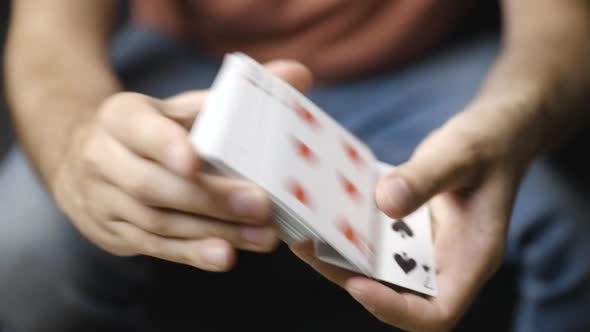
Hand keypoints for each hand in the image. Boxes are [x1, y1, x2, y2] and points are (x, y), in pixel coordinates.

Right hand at [52, 60, 312, 271]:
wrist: (95, 160)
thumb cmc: (155, 130)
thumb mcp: (182, 107)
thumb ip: (236, 96)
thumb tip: (298, 75)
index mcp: (120, 117)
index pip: (139, 128)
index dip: (165, 145)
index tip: (195, 160)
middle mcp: (103, 159)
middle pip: (152, 184)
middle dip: (209, 199)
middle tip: (260, 205)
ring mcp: (104, 200)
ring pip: (156, 222)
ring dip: (211, 231)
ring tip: (261, 236)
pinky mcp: (114, 233)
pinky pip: (154, 247)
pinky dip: (192, 253)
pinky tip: (226, 255)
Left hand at [292, 105, 534, 330]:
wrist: (495, 132)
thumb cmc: (489, 144)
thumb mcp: (459, 154)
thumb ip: (426, 177)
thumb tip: (385, 202)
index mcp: (472, 259)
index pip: (437, 313)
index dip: (394, 309)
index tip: (357, 284)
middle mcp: (447, 263)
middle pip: (398, 296)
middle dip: (351, 280)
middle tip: (311, 250)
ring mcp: (427, 249)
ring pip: (381, 272)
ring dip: (344, 259)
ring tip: (306, 236)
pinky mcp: (411, 231)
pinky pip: (378, 244)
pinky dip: (352, 235)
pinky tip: (326, 214)